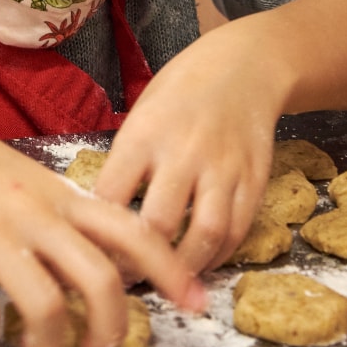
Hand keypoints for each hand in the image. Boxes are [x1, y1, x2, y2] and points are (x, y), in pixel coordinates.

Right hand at [0, 52, 206, 346]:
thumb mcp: (20, 177)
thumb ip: (55, 215)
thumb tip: (91, 266)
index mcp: (54, 193)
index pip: (131, 229)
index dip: (171, 269)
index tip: (198, 302)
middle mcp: (32, 211)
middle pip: (101, 280)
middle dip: (111, 332)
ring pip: (48, 307)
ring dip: (48, 344)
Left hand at [93, 25, 284, 273]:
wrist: (243, 67)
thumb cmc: (180, 89)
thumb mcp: (141, 111)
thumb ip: (127, 159)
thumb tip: (101, 212)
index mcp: (144, 133)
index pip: (112, 194)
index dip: (99, 232)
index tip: (91, 251)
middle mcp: (184, 151)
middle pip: (159, 222)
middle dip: (138, 259)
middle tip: (125, 278)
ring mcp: (223, 168)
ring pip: (204, 235)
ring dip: (183, 267)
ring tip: (164, 279)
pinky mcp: (255, 181)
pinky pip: (237, 232)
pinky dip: (217, 255)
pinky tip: (200, 261)